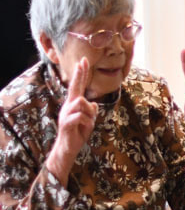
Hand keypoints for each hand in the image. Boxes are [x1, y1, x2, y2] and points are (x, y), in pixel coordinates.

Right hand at [46, 58, 97, 184]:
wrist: (68, 148)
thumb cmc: (78, 133)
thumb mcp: (88, 122)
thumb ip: (90, 112)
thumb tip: (94, 104)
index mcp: (74, 105)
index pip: (78, 86)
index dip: (81, 74)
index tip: (83, 61)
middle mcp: (68, 106)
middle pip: (75, 88)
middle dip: (80, 74)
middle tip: (83, 61)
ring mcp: (66, 114)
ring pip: (83, 103)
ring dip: (90, 114)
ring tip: (87, 123)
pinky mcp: (66, 123)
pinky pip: (81, 116)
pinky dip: (87, 122)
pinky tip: (84, 128)